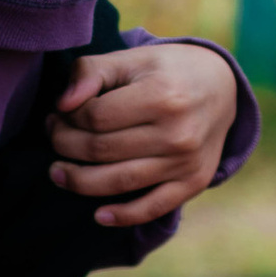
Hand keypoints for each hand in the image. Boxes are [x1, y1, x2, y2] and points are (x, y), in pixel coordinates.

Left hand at [46, 40, 237, 228]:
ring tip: (58, 173)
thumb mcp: (131, 59)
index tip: (58, 114)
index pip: (95, 117)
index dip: (67, 118)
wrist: (221, 87)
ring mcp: (186, 162)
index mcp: (161, 95)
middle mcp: (177, 132)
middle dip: (65, 146)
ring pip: (119, 181)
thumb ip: (91, 72)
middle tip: (54, 137)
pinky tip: (98, 215)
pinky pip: (153, 208)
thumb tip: (62, 104)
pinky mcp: (193, 182)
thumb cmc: (166, 71)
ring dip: (80, 182)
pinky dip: (123, 216)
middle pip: (102, 150)